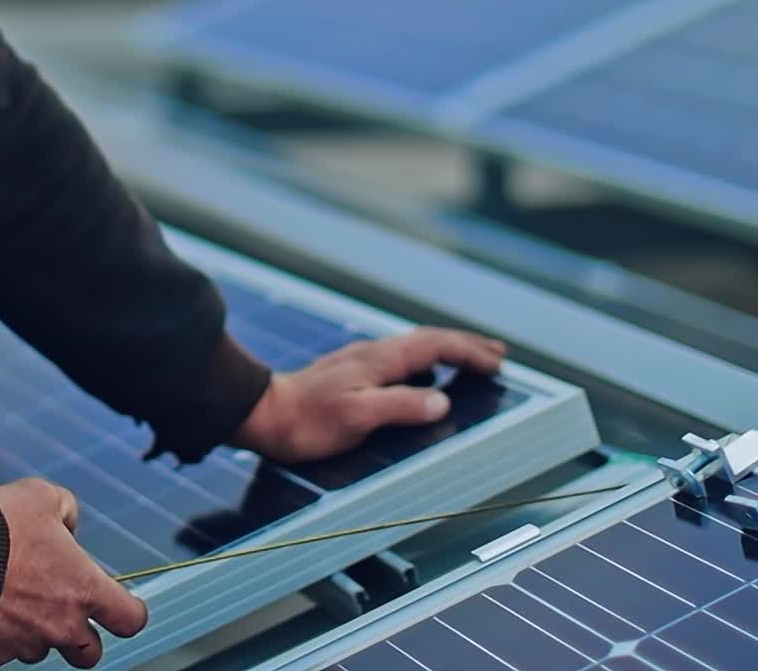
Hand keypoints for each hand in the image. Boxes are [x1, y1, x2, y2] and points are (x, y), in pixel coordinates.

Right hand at [0, 477, 147, 667]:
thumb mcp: (42, 496)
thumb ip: (66, 510)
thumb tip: (68, 524)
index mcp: (82, 589)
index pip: (129, 619)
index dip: (129, 612)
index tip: (124, 605)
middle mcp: (60, 625)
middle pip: (89, 653)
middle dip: (83, 637)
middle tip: (68, 609)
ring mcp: (24, 644)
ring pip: (42, 648)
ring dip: (37, 629)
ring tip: (16, 594)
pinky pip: (5, 649)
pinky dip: (2, 631)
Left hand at [231, 328, 506, 464]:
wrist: (264, 414)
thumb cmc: (308, 421)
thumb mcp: (358, 416)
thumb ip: (401, 406)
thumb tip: (442, 399)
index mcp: (379, 359)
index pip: (434, 346)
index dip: (469, 352)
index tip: (498, 362)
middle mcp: (371, 354)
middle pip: (427, 340)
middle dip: (464, 344)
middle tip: (496, 352)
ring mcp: (359, 362)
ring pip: (412, 348)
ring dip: (444, 352)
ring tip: (467, 361)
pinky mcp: (349, 374)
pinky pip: (398, 361)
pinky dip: (422, 363)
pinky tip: (420, 378)